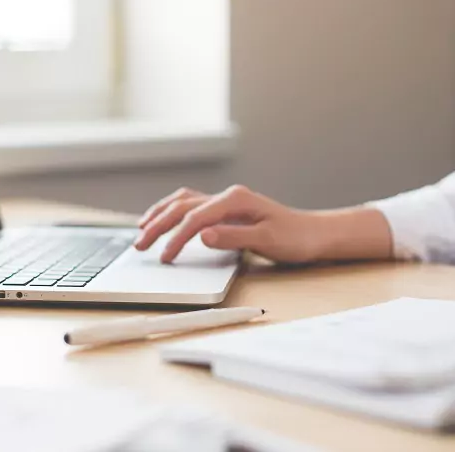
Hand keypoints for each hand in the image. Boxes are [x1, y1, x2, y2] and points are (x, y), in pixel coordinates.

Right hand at [134, 185, 324, 263]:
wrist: (314, 234)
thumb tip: (202, 235)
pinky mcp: (227, 210)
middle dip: (158, 225)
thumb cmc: (295, 238)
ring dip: (160, 214)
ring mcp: (226, 201)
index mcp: (235, 200)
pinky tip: (165, 220)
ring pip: (183, 202)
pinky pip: (192, 205)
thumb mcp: (267, 241)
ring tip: (141, 229)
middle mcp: (228, 196)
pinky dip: (173, 211)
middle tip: (140, 245)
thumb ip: (233, 238)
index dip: (176, 238)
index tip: (165, 258)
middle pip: (182, 207)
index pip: (195, 218)